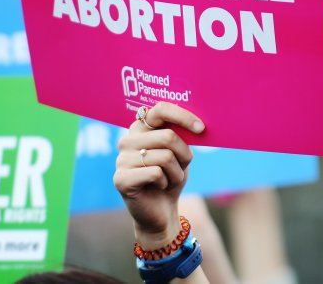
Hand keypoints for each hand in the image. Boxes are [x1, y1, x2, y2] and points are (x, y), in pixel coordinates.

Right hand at [113, 103, 204, 249]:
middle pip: (168, 136)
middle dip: (183, 155)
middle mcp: (127, 140)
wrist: (161, 212)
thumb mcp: (180, 153)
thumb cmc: (171, 177)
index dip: (183, 116)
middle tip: (180, 168)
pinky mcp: (121, 179)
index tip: (201, 128)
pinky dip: (166, 182)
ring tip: (168, 180)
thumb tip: (197, 124)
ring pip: (165, 156)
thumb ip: (181, 135)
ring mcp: (121, 160)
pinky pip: (156, 173)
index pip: (160, 110)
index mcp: (140, 128)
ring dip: (176, 172)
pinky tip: (159, 187)